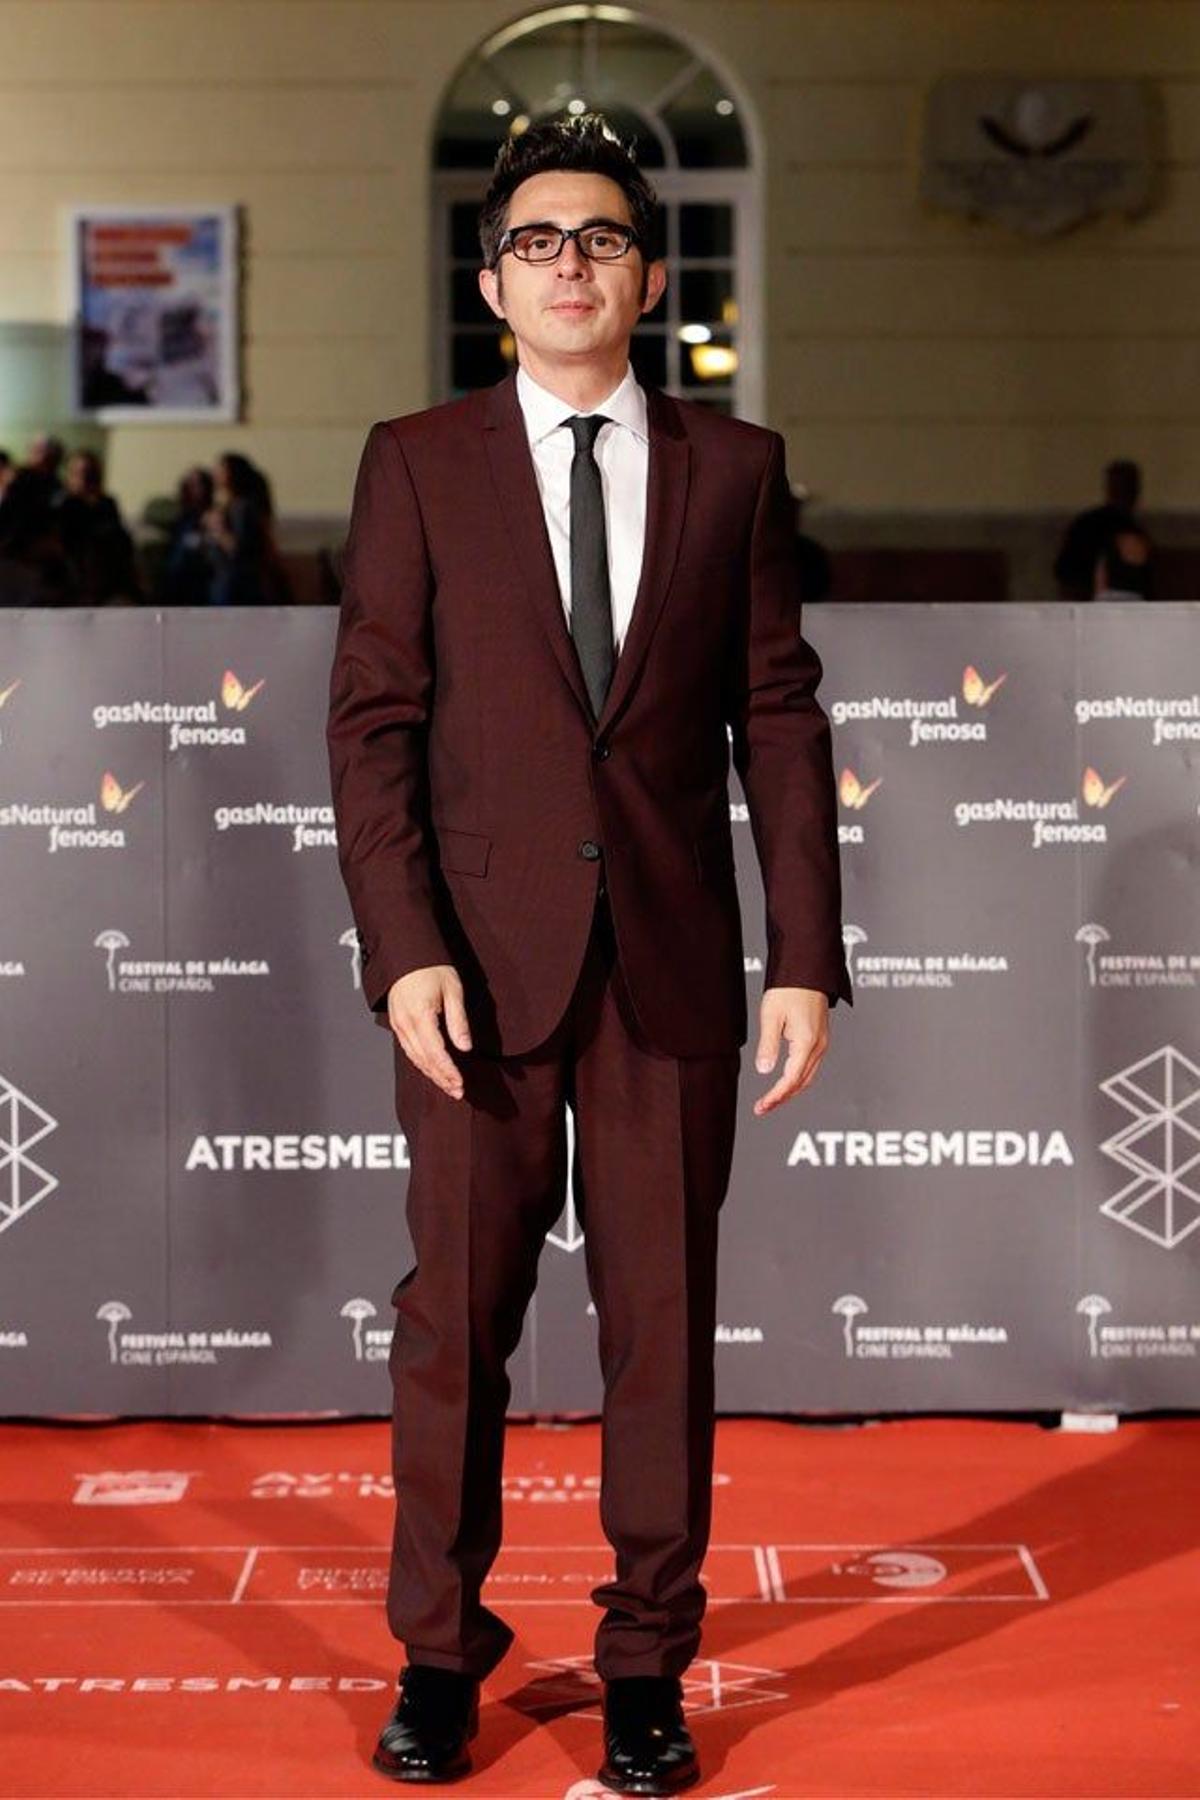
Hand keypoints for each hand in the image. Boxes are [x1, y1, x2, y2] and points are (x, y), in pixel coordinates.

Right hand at [387, 965, 471, 1099]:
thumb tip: (465, 1048)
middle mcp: (405, 1024)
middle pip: (424, 1060)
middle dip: (441, 1079)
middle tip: (458, 1092)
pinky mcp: (397, 1024)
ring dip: (432, 1074)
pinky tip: (433, 1070)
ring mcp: (398, 1025)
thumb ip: (458, 1021)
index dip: (448, 1072)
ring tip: (448, 1086)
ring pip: (415, 1058)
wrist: (407, 953)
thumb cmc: (432, 967)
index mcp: (420, 1016)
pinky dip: (422, 1063)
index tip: (461, 1085)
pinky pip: (409, 1050)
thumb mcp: (453, 990)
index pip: (435, 1053)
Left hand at [753, 987, 828, 1115]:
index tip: (762, 1106)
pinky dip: (797, 1078)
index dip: (776, 1096)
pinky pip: (810, 1066)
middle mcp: (819, 1045)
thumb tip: (764, 1070)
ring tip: (771, 1099)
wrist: (807, 971)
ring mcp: (822, 1043)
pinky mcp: (820, 1038)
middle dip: (782, 1098)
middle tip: (763, 1108)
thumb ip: (768, 1045)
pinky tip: (785, 1080)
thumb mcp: (771, 1016)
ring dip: (790, 1090)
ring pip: (807, 1076)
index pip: (791, 1079)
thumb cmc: (789, 989)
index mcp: (807, 1042)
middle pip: (802, 1083)